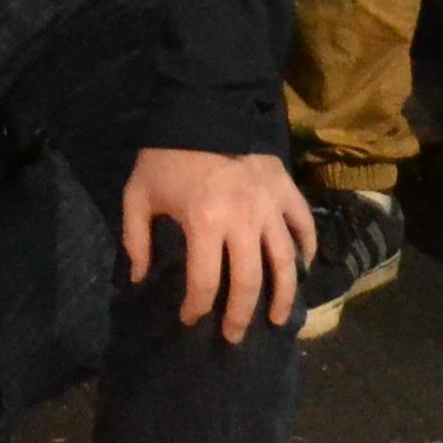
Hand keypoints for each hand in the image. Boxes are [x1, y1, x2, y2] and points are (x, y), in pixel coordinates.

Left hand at [118, 148, 314, 343]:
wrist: (203, 105)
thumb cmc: (168, 154)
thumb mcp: (138, 194)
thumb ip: (136, 239)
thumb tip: (140, 279)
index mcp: (205, 222)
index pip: (204, 283)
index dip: (195, 308)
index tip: (188, 319)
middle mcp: (243, 220)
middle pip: (249, 282)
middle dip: (240, 316)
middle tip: (233, 337)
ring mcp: (269, 205)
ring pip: (285, 262)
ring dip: (282, 296)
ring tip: (277, 320)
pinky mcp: (285, 189)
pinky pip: (303, 226)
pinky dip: (307, 249)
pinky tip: (303, 268)